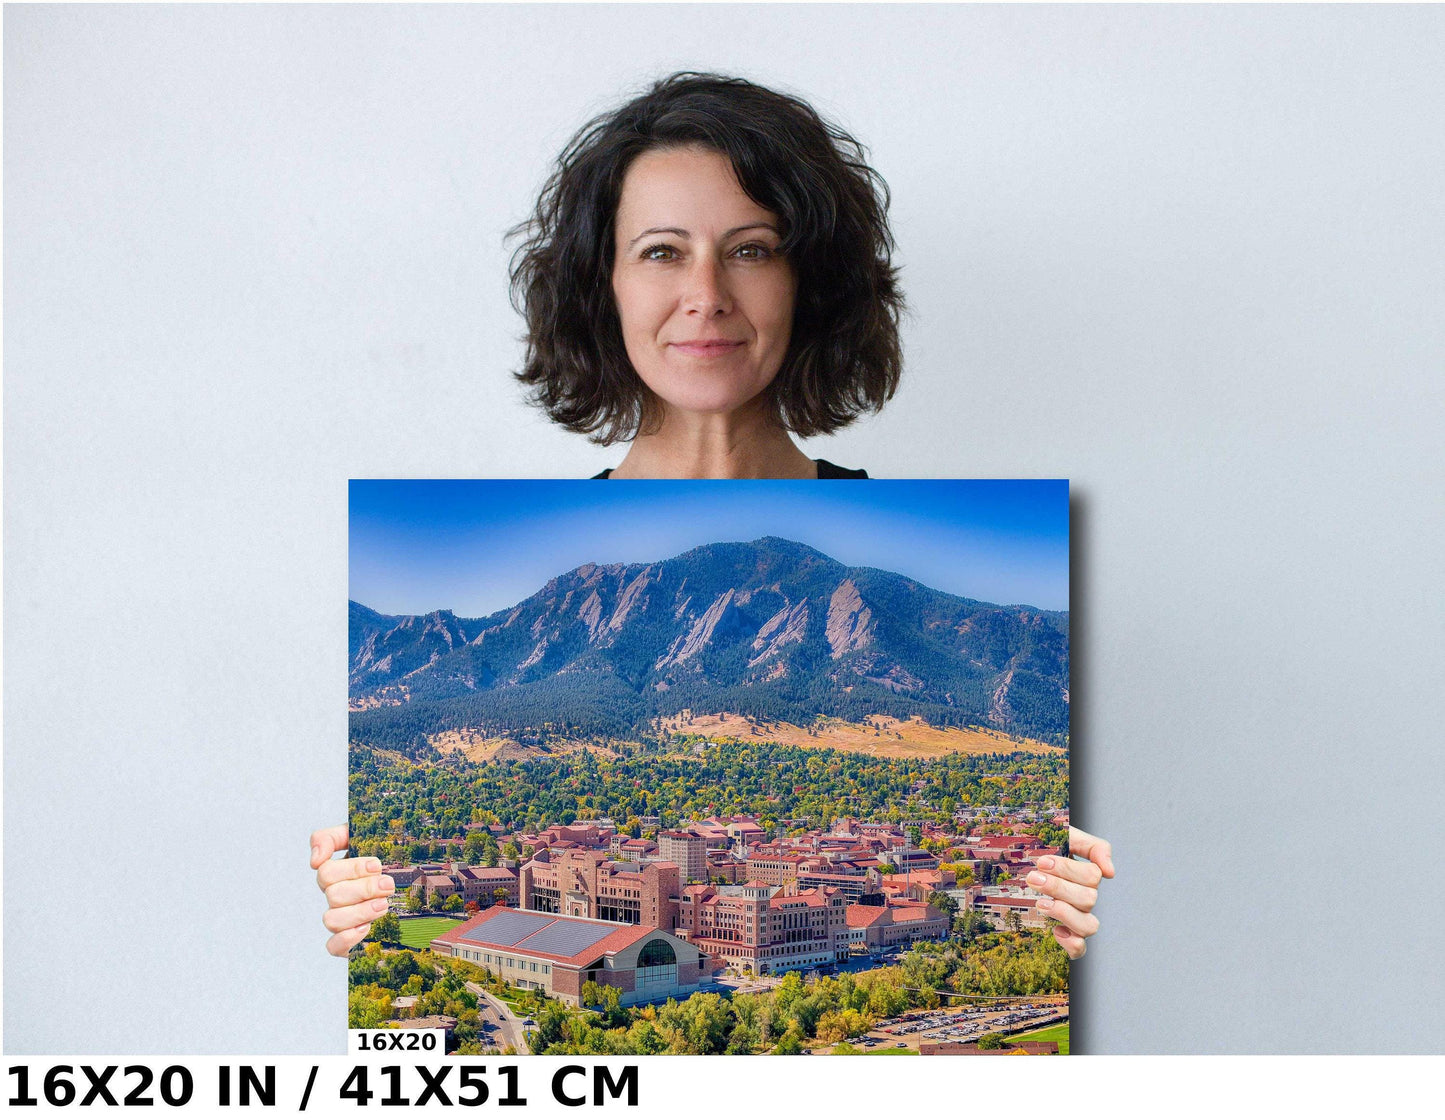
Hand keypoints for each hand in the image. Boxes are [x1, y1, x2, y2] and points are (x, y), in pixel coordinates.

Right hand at [310, 824, 395, 956]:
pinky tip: (367, 928)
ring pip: (332, 920)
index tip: (377, 865)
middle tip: (387, 885)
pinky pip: (333, 947)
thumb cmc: (380, 856)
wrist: (407, 881)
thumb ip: (331, 838)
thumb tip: (315, 860)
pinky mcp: (347, 941)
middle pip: (333, 895)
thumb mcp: (357, 836)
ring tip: (383, 904)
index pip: (326, 872)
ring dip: (360, 912)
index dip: (352, 869)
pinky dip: (347, 939)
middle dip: (364, 889)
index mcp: (334, 873)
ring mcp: (340, 919)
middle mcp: (334, 897)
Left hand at [1027, 826, 1113, 959]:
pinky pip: (1079, 949)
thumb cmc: (1044, 850)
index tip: (1041, 862)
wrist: (1017, 863)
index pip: (1092, 876)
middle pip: (1088, 899)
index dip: (1068, 870)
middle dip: (1058, 887)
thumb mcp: (1066, 836)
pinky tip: (1055, 931)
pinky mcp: (1065, 936)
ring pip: (1089, 926)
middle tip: (1032, 878)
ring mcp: (1077, 919)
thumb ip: (1093, 846)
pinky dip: (1071, 943)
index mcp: (1086, 876)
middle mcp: (1085, 899)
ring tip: (1040, 903)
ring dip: (1064, 913)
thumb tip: (1110, 872)